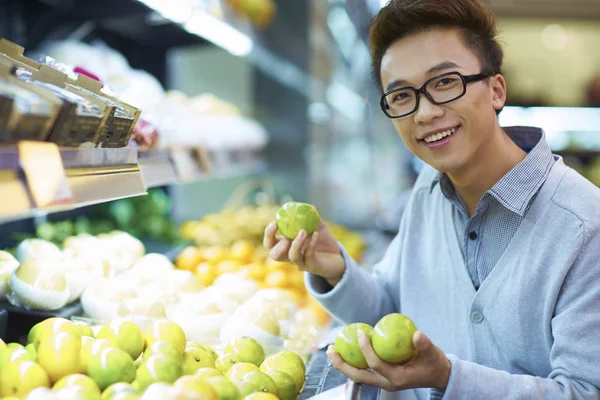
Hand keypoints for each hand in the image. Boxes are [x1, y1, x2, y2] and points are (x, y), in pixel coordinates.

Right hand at [263, 220, 345, 285]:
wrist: (337, 257)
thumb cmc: (323, 241)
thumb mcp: (317, 227)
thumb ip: (312, 217)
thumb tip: (309, 207)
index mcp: (286, 245)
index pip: (270, 243)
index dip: (269, 234)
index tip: (274, 223)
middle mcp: (290, 255)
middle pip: (274, 255)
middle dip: (278, 244)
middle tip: (287, 236)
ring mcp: (301, 262)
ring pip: (292, 257)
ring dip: (296, 243)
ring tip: (304, 231)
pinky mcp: (312, 266)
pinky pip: (308, 256)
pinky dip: (311, 244)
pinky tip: (316, 234)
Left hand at [326, 330, 450, 391]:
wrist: (438, 376)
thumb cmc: (434, 363)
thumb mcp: (433, 353)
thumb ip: (425, 344)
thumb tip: (417, 335)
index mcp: (398, 378)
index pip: (377, 365)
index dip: (366, 349)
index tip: (361, 332)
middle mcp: (387, 383)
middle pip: (359, 377)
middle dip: (342, 364)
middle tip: (331, 349)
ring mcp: (383, 382)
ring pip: (358, 376)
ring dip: (343, 364)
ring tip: (331, 350)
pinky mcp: (382, 378)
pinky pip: (363, 371)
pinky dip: (352, 362)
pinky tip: (346, 350)